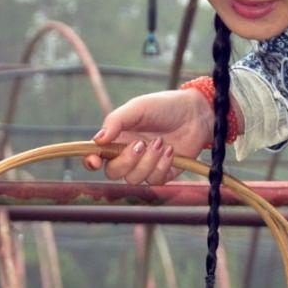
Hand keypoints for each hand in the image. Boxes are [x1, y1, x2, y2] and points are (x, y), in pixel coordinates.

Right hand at [81, 89, 214, 184]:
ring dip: (148, 162)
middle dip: (126, 162)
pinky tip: (170, 151)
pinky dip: (162, 165)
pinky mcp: (163, 173)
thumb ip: (115, 121)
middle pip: (113, 172)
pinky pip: (155, 180)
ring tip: (161, 143)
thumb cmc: (164, 106)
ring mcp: (145, 166)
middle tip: (140, 145)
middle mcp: (128, 155)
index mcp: (117, 139)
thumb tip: (97, 140)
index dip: (91, 162)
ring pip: (134, 179)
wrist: (196, 113)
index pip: (97, 156)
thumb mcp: (138, 107)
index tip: (95, 162)